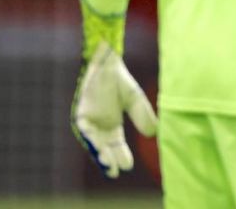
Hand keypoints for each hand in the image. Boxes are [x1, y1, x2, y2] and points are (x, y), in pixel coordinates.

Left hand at [71, 41, 157, 177]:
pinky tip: (97, 145)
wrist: (108, 63)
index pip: (117, 146)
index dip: (122, 156)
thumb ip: (143, 115)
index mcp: (113, 126)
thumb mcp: (135, 100)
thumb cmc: (120, 80)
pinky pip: (84, 129)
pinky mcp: (81, 114)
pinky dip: (90, 137)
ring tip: (106, 163)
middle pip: (105, 147)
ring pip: (93, 142)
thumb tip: (154, 134)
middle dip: (110, 159)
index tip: (128, 166)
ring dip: (99, 153)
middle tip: (115, 172)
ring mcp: (90, 121)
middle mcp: (100, 126)